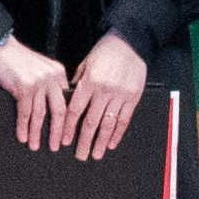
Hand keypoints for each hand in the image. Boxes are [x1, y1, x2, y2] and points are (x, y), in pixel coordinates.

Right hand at [0, 37, 72, 148]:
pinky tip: (22, 136)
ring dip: (37, 133)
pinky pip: (25, 112)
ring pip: (41, 114)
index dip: (67, 120)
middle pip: (59, 110)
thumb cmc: (16, 59)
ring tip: (35, 145)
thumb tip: (51, 108)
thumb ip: (49, 83)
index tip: (66, 133)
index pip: (68, 100)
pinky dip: (23, 127)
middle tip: (56, 145)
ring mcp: (38, 82)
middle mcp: (52, 77)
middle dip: (58, 131)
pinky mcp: (24, 87)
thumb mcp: (40, 68)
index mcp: (58, 73)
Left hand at [61, 37, 151, 163]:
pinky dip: (118, 133)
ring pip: (109, 124)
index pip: (75, 111)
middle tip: (80, 155)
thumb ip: (78, 83)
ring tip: (96, 154)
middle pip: (91, 122)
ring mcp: (120, 95)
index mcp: (89, 83)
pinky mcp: (133, 97)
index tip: (65, 141)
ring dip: (101, 142)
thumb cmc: (105, 52)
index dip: (69, 128)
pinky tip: (112, 142)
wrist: (129, 43)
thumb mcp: (86, 64)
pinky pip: (124, 119)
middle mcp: (104, 91)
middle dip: (85, 141)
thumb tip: (69, 101)